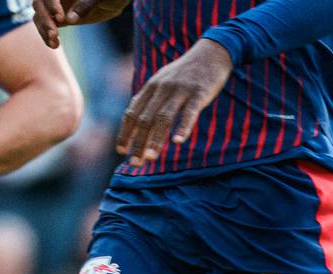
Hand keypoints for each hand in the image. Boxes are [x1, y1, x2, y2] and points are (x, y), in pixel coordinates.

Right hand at [33, 0, 131, 49]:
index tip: (61, 19)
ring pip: (40, 16)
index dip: (51, 5)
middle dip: (45, 19)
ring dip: (44, 30)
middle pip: (39, 4)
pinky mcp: (58, 19)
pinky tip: (54, 45)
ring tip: (54, 43)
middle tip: (54, 34)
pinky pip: (46, 27)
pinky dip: (47, 37)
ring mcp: (56, 6)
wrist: (114, 1)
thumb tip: (69, 19)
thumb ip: (86, 5)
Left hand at [118, 37, 233, 163]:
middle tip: (134, 163)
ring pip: (163, 118)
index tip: (121, 150)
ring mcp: (180, 90)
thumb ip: (149, 98)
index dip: (125, 132)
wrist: (211, 51)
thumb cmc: (185, 72)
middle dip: (138, 142)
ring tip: (150, 158)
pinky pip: (189, 112)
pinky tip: (178, 141)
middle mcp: (162, 88)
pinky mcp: (199, 92)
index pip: (132, 113)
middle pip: (145, 119)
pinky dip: (183, 127)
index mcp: (151, 87)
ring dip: (155, 140)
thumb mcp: (162, 80)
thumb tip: (133, 118)